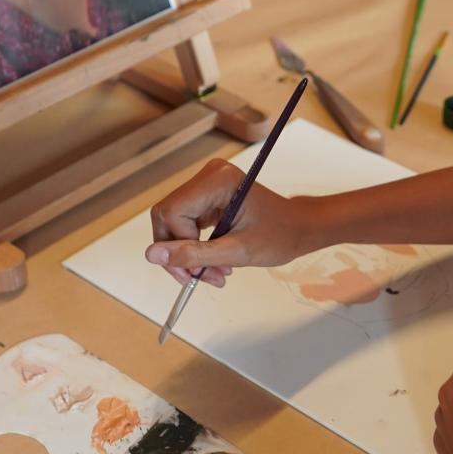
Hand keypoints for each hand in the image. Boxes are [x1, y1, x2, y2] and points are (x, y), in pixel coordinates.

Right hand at [145, 159, 319, 286]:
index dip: (177, 246)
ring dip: (189, 254)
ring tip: (215, 274)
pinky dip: (196, 246)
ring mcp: (207, 183)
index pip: (171, 213)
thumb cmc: (280, 235)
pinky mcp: (208, 194)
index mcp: (217, 180)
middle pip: (168, 217)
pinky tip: (216, 262)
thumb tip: (151, 255)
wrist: (301, 227)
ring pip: (175, 223)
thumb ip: (193, 254)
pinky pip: (186, 222)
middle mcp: (209, 175)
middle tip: (200, 278)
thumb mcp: (237, 251)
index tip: (196, 272)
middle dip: (180, 253)